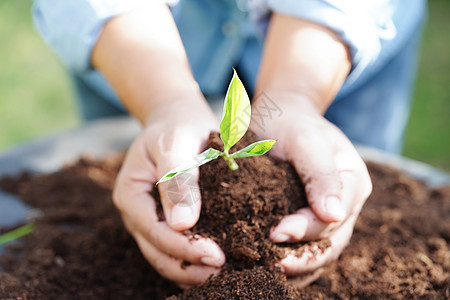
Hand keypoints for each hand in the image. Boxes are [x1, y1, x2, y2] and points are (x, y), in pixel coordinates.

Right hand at [113, 97, 224, 287]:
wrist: (178, 121)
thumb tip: (182, 225)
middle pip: (157, 252)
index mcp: (130, 193)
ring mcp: (150, 219)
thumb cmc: (177, 127)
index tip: (216, 255)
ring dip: (193, 270)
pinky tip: (218, 263)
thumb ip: (177, 181)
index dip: (183, 247)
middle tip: (224, 272)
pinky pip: (177, 248)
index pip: (154, 231)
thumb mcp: (175, 144)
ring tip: (225, 275)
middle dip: (189, 267)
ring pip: (166, 257)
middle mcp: (136, 212)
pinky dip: (195, 259)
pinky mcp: (166, 221)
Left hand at [251, 95, 371, 287]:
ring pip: (319, 250)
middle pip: (329, 243)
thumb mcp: (306, 139)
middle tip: (269, 264)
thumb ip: (321, 173)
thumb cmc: (292, 122)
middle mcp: (346, 202)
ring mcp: (329, 212)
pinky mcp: (310, 216)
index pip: (332, 219)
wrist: (282, 115)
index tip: (274, 234)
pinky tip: (268, 264)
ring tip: (267, 271)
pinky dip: (290, 256)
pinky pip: (305, 244)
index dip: (304, 231)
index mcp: (352, 182)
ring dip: (296, 265)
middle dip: (300, 258)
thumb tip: (334, 215)